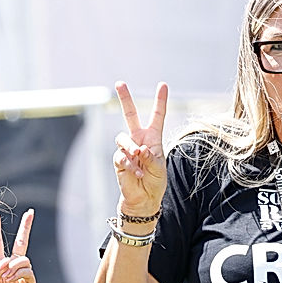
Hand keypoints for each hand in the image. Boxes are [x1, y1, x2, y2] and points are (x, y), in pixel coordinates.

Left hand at [0, 208, 36, 282]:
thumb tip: (8, 261)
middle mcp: (11, 269)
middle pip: (20, 243)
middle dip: (26, 227)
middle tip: (30, 213)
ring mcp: (22, 276)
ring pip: (22, 259)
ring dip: (14, 265)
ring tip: (7, 277)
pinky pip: (27, 271)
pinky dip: (19, 273)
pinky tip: (12, 280)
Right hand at [113, 82, 167, 215]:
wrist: (143, 199)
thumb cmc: (155, 182)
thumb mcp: (159, 169)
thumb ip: (151, 157)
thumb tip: (139, 150)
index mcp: (153, 138)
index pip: (157, 116)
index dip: (160, 101)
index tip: (162, 85)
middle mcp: (139, 139)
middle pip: (130, 115)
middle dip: (125, 99)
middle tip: (119, 83)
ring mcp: (127, 149)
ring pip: (122, 137)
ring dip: (130, 146)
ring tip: (137, 156)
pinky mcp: (119, 160)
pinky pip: (120, 156)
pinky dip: (129, 164)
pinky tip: (136, 173)